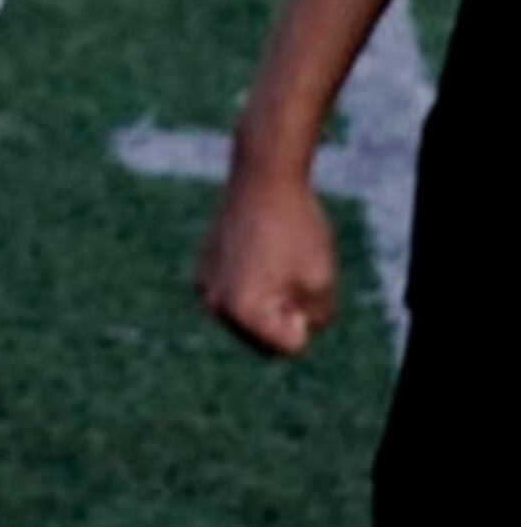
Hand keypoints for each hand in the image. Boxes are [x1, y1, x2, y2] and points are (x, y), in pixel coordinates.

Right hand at [197, 160, 340, 356]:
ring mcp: (204, 286)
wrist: (263, 178)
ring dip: (269, 301)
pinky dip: (252, 284)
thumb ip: (315, 319)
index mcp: (242, 311)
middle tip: (291, 273)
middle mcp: (214, 304)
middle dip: (285, 316)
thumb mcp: (324, 283)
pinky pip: (235, 295)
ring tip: (276, 260)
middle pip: (265, 339)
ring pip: (250, 318)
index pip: (290, 348)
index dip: (306, 318)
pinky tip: (260, 250)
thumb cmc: (296, 229)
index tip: (300, 282)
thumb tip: (293, 319)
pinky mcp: (202, 268)